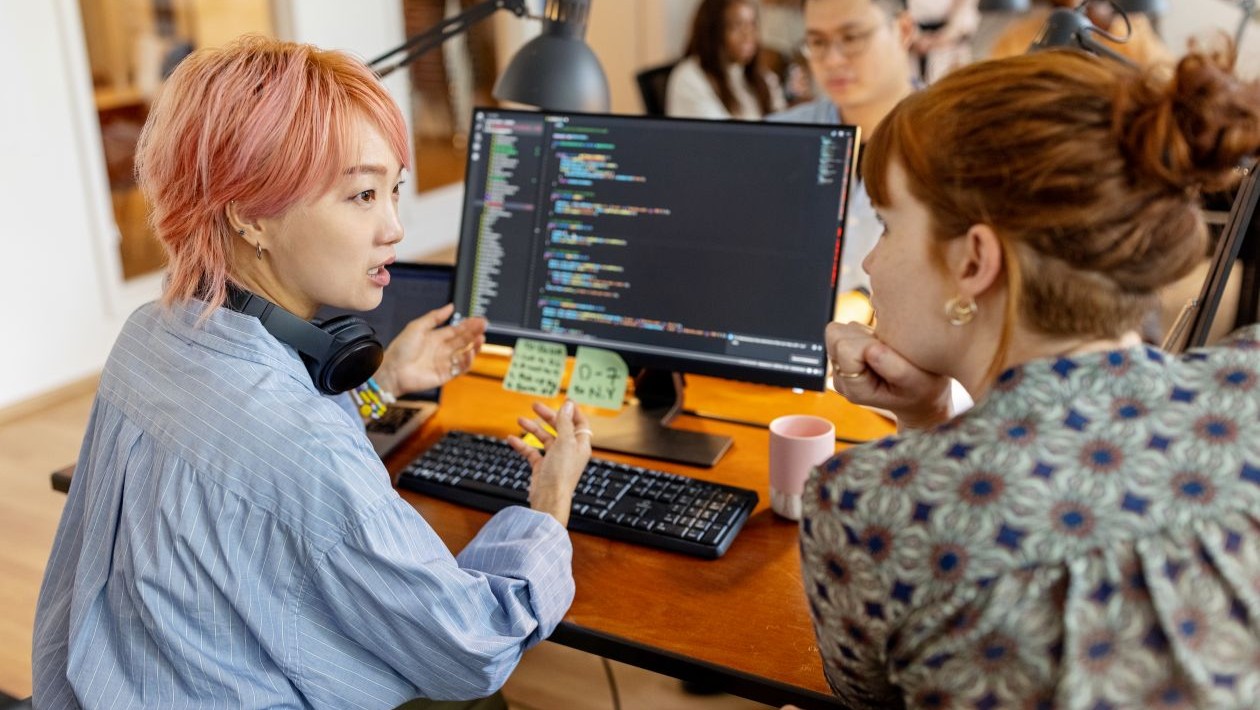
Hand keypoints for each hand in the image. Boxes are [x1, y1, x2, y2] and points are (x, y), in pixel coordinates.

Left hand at [373, 304, 486, 395]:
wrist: (392, 370)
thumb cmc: (400, 349)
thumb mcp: (417, 326)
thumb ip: (435, 317)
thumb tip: (450, 306)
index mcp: (435, 337)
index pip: (456, 330)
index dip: (468, 324)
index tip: (478, 319)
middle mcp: (442, 349)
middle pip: (463, 340)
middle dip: (474, 333)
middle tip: (484, 326)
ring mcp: (444, 362)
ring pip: (465, 354)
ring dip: (474, 346)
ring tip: (481, 339)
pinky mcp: (445, 375)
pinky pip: (460, 368)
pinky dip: (467, 361)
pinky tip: (470, 352)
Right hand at [507, 401, 590, 526]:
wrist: (549, 499)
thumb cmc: (561, 473)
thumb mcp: (564, 442)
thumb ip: (564, 423)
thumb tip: (568, 405)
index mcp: (580, 444)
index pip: (579, 423)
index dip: (572, 411)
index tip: (563, 400)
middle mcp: (569, 451)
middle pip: (559, 428)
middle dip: (547, 416)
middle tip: (535, 406)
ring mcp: (555, 459)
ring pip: (544, 439)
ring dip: (533, 429)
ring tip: (520, 420)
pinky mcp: (542, 468)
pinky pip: (531, 452)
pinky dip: (522, 445)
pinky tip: (511, 439)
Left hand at [826, 321, 952, 431]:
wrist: (919, 394)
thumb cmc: (921, 390)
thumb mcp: (918, 383)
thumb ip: (896, 369)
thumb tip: (870, 349)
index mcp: (855, 389)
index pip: (845, 350)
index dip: (867, 343)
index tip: (888, 351)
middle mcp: (842, 378)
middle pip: (836, 336)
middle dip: (863, 337)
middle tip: (887, 349)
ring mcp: (840, 365)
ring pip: (840, 330)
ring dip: (864, 334)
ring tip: (886, 349)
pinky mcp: (845, 353)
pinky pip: (847, 329)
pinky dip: (865, 333)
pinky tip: (881, 346)